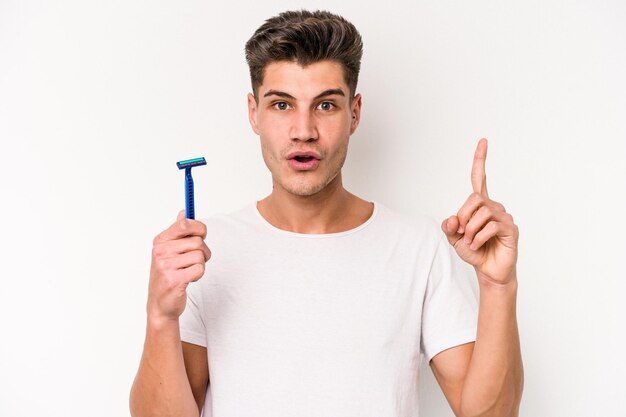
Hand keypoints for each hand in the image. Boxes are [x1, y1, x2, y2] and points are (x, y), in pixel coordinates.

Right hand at [147, 210, 210, 322]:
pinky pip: (200, 269)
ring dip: (200, 264)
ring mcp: (166, 266)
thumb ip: (177, 232)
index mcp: (160, 241)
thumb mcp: (169, 251)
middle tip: (195, 260)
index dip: (199, 228)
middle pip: (197, 241)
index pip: (184, 224)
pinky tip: (189, 279)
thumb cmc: (168, 275)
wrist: (160, 304)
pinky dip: (199, 274)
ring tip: (189, 270)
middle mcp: (161, 252)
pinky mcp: (174, 280)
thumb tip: (184, 212)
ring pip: (200, 256)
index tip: (201, 235)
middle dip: (203, 251)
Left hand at [441, 139, 518, 285]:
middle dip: (463, 217)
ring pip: (482, 213)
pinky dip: (479, 237)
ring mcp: (504, 217)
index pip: (480, 178)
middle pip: (474, 199)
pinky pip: (491, 226)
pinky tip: (478, 245)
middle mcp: (493, 207)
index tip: (483, 141)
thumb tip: (452, 219)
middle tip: (462, 233)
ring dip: (470, 230)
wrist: (488, 271)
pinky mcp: (511, 229)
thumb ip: (449, 227)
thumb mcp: (454, 239)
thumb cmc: (474, 252)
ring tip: (471, 242)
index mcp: (480, 205)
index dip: (480, 160)